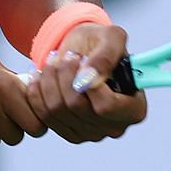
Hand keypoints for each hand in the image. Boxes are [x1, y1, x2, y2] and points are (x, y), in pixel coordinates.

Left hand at [25, 22, 147, 142]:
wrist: (81, 51)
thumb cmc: (100, 44)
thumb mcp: (111, 37)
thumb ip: (106, 56)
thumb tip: (89, 78)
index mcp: (134, 108)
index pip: (107, 106)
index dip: (88, 83)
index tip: (81, 60)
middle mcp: (114, 127)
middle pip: (77, 107)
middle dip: (65, 75)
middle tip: (65, 56)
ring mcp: (89, 133)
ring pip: (56, 110)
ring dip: (49, 80)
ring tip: (53, 62)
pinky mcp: (66, 132)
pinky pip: (43, 116)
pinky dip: (36, 93)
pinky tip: (40, 77)